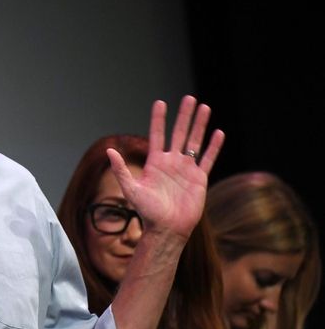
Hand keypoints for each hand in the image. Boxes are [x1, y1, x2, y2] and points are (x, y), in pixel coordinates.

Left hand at [107, 95, 223, 240]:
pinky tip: (218, 133)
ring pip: (195, 142)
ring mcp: (186, 169)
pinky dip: (213, 147)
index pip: (157, 135)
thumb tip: (109, 150)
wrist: (167, 229)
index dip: (159, 119)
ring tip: (205, 108)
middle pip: (179, 133)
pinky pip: (207, 159)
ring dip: (200, 125)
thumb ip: (121, 170)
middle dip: (184, 116)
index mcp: (155, 163)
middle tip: (189, 98)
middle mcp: (171, 162)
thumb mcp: (131, 189)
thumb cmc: (147, 212)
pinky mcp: (199, 179)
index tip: (160, 102)